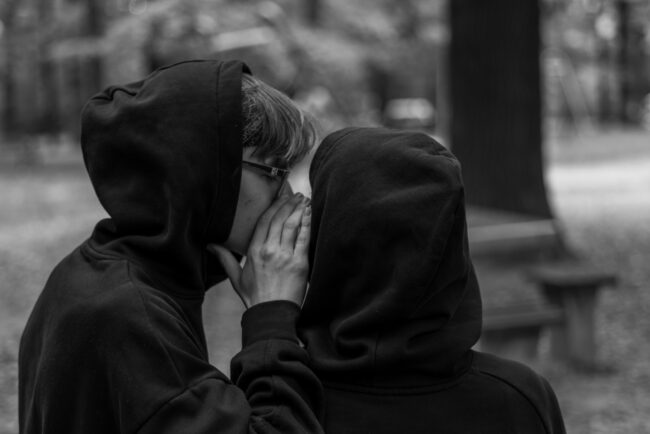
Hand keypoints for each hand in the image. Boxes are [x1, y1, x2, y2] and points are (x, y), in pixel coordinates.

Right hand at [208, 193, 311, 307]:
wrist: (271, 314)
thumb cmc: (255, 297)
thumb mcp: (235, 277)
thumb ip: (225, 258)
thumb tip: (210, 245)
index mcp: (253, 251)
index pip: (263, 221)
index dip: (273, 206)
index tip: (281, 196)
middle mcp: (268, 250)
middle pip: (279, 219)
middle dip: (288, 203)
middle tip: (297, 194)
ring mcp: (284, 256)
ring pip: (291, 224)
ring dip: (299, 209)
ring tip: (305, 199)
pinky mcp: (299, 263)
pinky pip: (303, 237)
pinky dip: (307, 223)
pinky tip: (310, 212)